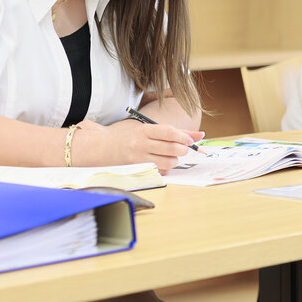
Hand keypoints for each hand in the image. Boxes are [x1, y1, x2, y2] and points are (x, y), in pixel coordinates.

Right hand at [72, 118, 203, 173]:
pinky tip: (160, 163)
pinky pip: (160, 172)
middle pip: (172, 148)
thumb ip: (175, 132)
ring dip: (175, 160)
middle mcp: (140, 144)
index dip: (184, 137)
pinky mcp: (136, 169)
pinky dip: (165, 168)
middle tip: (183, 149)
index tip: (191, 140)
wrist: (100, 148)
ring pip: (169, 162)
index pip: (169, 132)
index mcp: (143, 130)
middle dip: (183, 149)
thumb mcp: (147, 129)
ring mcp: (137, 158)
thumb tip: (201, 135)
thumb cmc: (128, 137)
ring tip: (170, 156)